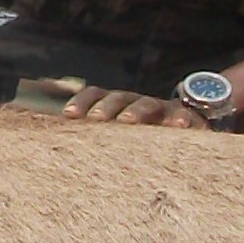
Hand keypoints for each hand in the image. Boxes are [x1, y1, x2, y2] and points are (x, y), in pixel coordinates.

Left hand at [48, 83, 202, 128]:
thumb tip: (57, 147)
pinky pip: (183, 116)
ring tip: (127, 122)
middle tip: (96, 120)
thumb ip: (95, 138)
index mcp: (117, 104)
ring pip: (147, 104)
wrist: (185, 125)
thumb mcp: (118, 136)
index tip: (69, 115)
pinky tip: (176, 126)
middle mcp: (137, 102)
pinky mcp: (186, 118)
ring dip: (137, 111)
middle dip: (106, 107)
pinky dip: (180, 120)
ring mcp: (162, 108)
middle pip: (119, 98)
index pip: (96, 95)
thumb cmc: (142, 137)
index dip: (82, 102)